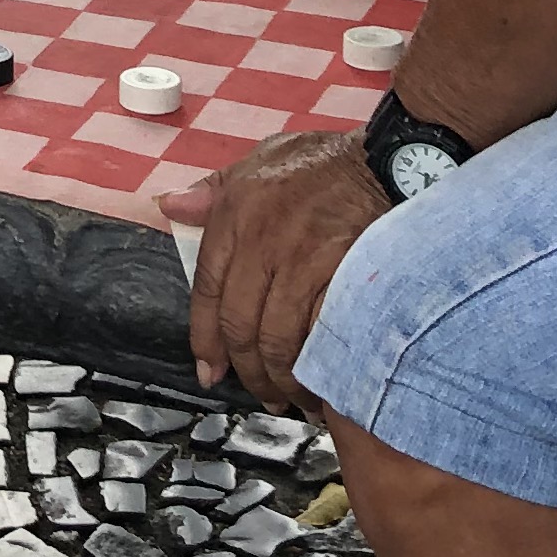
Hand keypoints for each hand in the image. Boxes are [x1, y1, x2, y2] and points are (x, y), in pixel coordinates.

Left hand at [167, 130, 384, 409]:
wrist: (387, 160)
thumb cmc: (324, 163)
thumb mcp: (261, 158)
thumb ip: (214, 189)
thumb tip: (169, 205)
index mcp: (235, 214)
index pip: (207, 290)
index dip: (206, 339)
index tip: (210, 372)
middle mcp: (261, 240)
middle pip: (239, 324)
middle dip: (246, 370)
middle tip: (260, 394)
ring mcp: (300, 260)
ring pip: (276, 339)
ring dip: (282, 379)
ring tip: (293, 398)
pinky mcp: (338, 277)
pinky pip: (316, 336)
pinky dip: (315, 368)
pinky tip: (321, 383)